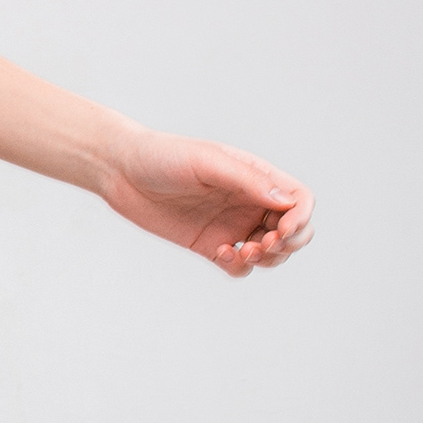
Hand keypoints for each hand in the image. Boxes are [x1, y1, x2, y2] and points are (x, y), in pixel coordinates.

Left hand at [103, 128, 314, 276]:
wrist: (121, 171)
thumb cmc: (164, 156)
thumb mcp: (207, 162)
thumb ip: (247, 180)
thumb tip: (286, 202)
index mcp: (256, 177)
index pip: (299, 200)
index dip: (301, 219)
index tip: (281, 231)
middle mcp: (249, 201)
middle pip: (294, 231)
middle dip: (289, 244)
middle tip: (263, 245)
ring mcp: (231, 225)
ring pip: (271, 252)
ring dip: (268, 259)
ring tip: (244, 251)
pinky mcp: (209, 245)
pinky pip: (239, 265)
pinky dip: (240, 266)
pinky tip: (220, 252)